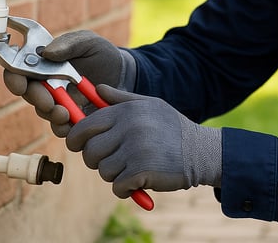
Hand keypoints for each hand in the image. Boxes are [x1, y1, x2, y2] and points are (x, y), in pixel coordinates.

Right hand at [2, 30, 134, 136]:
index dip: (14, 78)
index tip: (21, 85)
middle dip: (37, 99)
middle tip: (49, 103)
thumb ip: (69, 44)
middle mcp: (45, 83)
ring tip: (64, 114)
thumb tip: (47, 53)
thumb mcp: (89, 42)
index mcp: (43, 63)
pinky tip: (72, 125)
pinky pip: (60, 127)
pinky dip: (64, 128)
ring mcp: (57, 101)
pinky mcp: (70, 117)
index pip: (18, 70)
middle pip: (29, 94)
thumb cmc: (102, 54)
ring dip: (51, 114)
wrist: (124, 74)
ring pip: (43, 112)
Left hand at [66, 85, 221, 197]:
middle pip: (90, 151)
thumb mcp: (150, 105)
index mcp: (128, 111)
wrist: (202, 151)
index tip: (78, 145)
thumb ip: (121, 98)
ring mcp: (135, 149)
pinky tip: (140, 181)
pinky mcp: (141, 171)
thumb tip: (95, 89)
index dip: (76, 138)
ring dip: (115, 175)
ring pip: (103, 171)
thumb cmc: (173, 128)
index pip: (86, 125)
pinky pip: (117, 186)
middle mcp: (130, 127)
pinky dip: (125, 189)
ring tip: (133, 168)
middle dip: (97, 160)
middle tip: (113, 161)